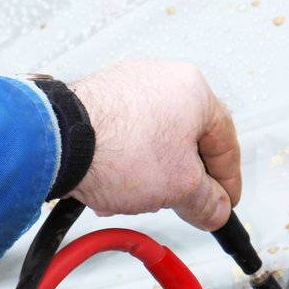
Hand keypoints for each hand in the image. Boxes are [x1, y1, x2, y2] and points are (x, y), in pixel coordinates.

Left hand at [71, 59, 241, 230]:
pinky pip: (124, 135)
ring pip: (153, 141)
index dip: (228, 180)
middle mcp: (161, 78)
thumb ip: (207, 201)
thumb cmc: (118, 149)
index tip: (224, 202)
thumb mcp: (180, 187)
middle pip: (187, 140)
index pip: (225, 141)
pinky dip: (125, 162)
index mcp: (194, 89)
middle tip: (183, 205)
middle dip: (184, 179)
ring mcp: (127, 84)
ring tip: (137, 196)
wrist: (59, 143)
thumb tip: (215, 210)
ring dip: (152, 175)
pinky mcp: (98, 97)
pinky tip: (113, 184)